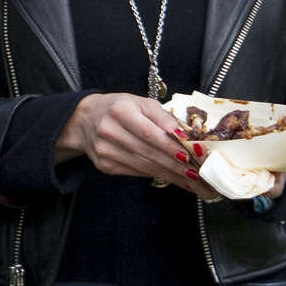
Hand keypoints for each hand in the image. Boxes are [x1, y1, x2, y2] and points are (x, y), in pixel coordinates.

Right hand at [57, 92, 219, 198]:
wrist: (85, 119)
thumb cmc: (119, 108)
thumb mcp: (141, 103)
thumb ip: (163, 117)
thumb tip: (188, 137)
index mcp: (121, 110)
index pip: (152, 132)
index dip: (174, 146)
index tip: (194, 156)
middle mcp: (110, 131)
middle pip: (150, 153)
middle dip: (178, 166)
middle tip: (200, 176)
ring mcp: (105, 151)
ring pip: (145, 166)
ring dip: (172, 176)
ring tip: (194, 182)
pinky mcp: (105, 165)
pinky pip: (137, 172)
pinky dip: (158, 176)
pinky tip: (175, 180)